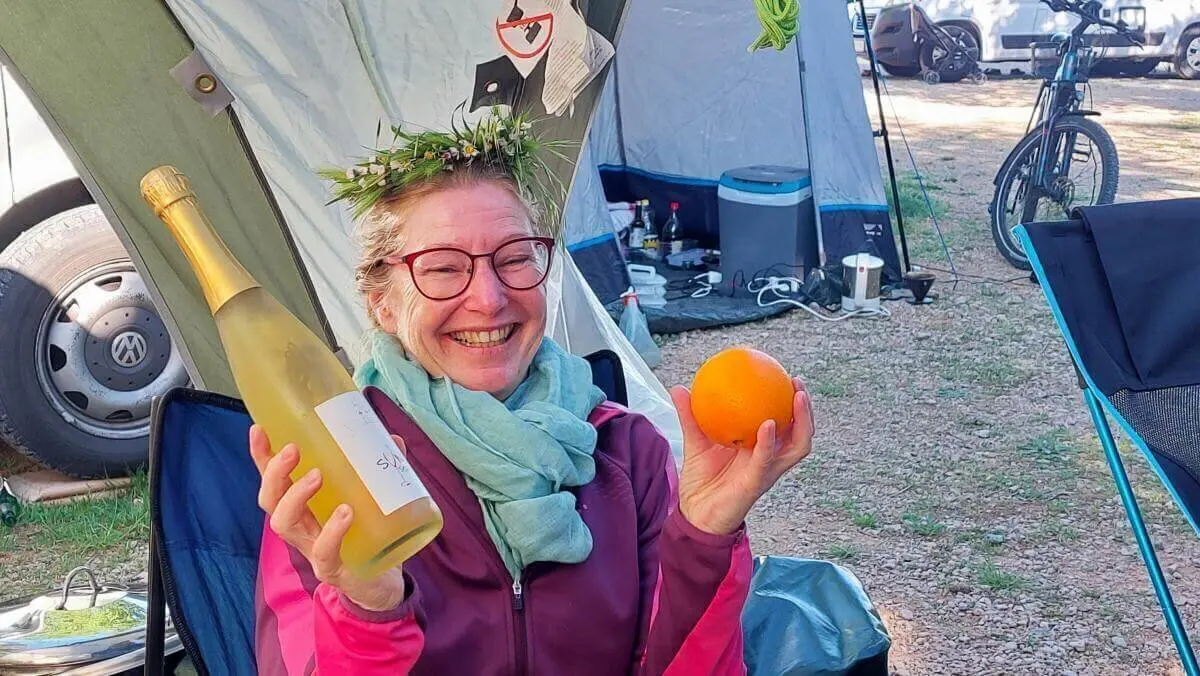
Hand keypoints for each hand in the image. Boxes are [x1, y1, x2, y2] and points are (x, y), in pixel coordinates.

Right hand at [250, 425, 406, 611]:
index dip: (262, 457)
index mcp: (305, 507)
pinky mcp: (332, 569)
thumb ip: (380, 469)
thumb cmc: (369, 536)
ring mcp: (313, 549)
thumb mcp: (371, 499)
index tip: (258, 429)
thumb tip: (392, 438)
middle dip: (275, 473)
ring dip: (296, 496)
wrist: (384, 584)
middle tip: (293, 449)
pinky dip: (332, 531)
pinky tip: (345, 513)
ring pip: (285, 524)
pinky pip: (324, 552)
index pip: (275, 479)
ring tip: (316, 476)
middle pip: (271, 500)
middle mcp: (302, 527)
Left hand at [668, 378, 813, 535]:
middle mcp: (769, 459)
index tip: (787, 377)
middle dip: (805, 408)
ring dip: (802, 422)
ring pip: (797, 447)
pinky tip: (768, 424)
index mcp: (760, 448)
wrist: (694, 513)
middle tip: (798, 384)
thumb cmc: (700, 478)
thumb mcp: (695, 441)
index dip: (791, 402)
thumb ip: (690, 415)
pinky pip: (766, 460)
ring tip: (798, 397)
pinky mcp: (755, 483)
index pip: (784, 422)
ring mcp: (765, 471)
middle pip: (800, 433)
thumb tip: (679, 387)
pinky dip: (769, 442)